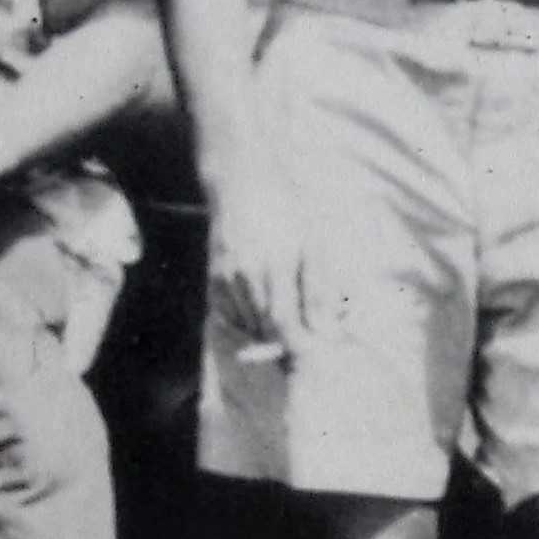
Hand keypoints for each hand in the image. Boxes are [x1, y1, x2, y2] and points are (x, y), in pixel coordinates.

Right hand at [206, 165, 310, 352]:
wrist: (241, 185)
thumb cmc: (287, 210)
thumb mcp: (313, 242)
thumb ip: (318, 288)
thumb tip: (324, 329)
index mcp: (276, 262)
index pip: (283, 321)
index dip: (298, 344)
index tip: (314, 353)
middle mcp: (246, 273)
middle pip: (265, 330)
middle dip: (287, 343)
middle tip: (308, 343)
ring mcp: (226, 277)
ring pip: (250, 326)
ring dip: (270, 333)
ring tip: (289, 315)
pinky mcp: (215, 279)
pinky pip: (233, 317)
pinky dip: (251, 321)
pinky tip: (265, 304)